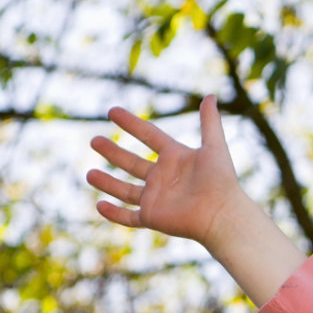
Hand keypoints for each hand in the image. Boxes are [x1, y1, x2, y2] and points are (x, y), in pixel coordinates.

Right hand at [88, 95, 243, 248]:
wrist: (223, 215)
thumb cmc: (221, 181)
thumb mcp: (214, 147)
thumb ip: (210, 122)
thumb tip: (211, 95)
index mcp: (176, 158)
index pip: (149, 136)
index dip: (131, 123)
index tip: (112, 111)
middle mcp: (163, 178)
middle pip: (132, 163)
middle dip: (113, 152)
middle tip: (93, 140)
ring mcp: (157, 199)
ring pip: (125, 190)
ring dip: (107, 183)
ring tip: (89, 174)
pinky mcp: (153, 218)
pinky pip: (129, 217)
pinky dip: (114, 213)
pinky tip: (99, 205)